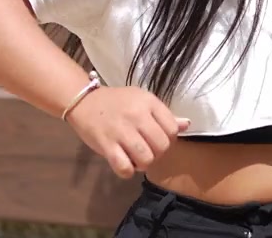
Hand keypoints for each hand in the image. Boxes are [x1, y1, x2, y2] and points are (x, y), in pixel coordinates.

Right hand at [65, 86, 190, 178]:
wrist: (84, 101)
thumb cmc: (117, 102)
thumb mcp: (142, 101)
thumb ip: (164, 115)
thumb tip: (187, 125)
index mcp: (148, 102)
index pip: (172, 129)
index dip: (169, 140)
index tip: (158, 140)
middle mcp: (136, 115)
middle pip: (162, 146)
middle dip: (158, 154)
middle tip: (148, 151)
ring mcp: (121, 130)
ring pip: (146, 159)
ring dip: (144, 164)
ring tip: (136, 158)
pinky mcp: (106, 144)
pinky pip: (125, 168)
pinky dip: (127, 171)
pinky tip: (124, 164)